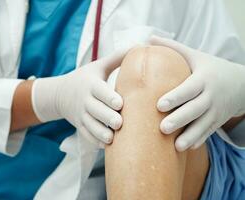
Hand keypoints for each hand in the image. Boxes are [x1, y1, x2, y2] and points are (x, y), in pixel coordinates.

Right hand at [32, 51, 125, 147]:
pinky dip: (95, 141)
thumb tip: (141, 45)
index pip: (99, 91)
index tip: (120, 103)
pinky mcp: (80, 126)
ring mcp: (81, 116)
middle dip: (107, 118)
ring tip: (112, 139)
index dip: (108, 97)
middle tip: (120, 123)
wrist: (61, 94)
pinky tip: (107, 146)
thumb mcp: (98, 66)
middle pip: (95, 111)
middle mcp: (85, 101)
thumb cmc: (85, 79)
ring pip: (90, 126)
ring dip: (101, 134)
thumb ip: (118, 57)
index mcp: (91, 85)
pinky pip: (87, 136)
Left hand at [150, 36, 244, 151]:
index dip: (175, 97)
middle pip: (195, 110)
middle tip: (162, 128)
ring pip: (203, 125)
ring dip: (190, 136)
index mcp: (203, 79)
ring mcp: (216, 111)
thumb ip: (173, 48)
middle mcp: (210, 96)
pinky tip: (187, 149)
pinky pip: (208, 132)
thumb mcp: (195, 56)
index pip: (189, 89)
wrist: (240, 83)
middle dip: (180, 119)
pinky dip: (199, 140)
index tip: (159, 105)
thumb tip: (148, 38)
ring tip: (176, 147)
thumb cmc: (210, 68)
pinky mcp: (217, 121)